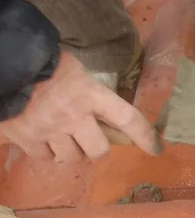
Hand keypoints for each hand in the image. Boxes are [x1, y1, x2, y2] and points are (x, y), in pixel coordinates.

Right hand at [0, 51, 161, 162]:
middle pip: (99, 151)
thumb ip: (93, 92)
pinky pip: (45, 157)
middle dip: (97, 147)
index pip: (127, 119)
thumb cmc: (43, 59)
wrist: (3, 59)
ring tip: (61, 135)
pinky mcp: (25, 137)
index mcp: (90, 93)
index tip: (156, 148)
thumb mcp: (76, 69)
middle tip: (89, 138)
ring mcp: (48, 128)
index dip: (145, 137)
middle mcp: (73, 116)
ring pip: (71, 157)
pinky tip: (42, 137)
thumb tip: (107, 115)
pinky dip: (46, 151)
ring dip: (70, 150)